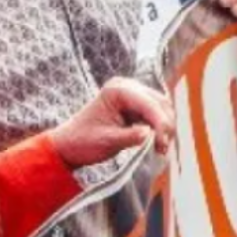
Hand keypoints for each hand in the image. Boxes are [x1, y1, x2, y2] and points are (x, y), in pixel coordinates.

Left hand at [48, 78, 174, 166]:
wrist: (70, 145)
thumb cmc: (83, 141)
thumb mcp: (106, 140)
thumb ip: (129, 136)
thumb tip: (150, 134)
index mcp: (117, 90)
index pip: (149, 104)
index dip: (161, 124)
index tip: (162, 145)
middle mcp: (127, 87)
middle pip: (161, 104)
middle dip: (165, 126)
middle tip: (163, 149)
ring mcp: (134, 94)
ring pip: (163, 109)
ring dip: (165, 128)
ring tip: (160, 147)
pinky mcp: (137, 105)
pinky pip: (157, 114)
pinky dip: (160, 128)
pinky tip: (157, 142)